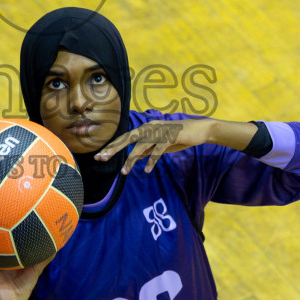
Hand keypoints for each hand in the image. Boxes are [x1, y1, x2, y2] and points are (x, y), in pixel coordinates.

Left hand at [95, 118, 222, 174]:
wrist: (200, 130)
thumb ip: (149, 148)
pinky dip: (151, 161)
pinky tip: (146, 171)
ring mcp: (160, 131)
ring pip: (141, 146)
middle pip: (128, 138)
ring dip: (131, 160)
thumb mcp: (161, 144)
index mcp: (147, 128)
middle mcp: (150, 127)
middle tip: (101, 158)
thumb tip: (137, 156)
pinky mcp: (170, 137)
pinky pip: (157, 150)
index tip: (100, 156)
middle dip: (114, 149)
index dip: (112, 146)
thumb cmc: (180, 136)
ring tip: (124, 172)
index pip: (125, 137)